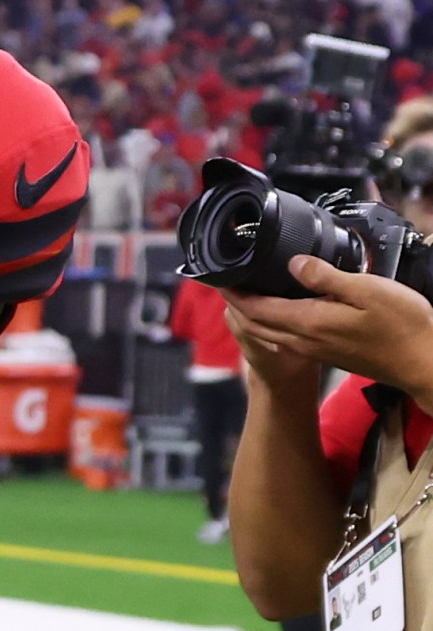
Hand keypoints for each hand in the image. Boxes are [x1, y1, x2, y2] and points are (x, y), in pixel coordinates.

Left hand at [222, 257, 432, 406]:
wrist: (425, 365)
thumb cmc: (403, 327)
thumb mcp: (367, 290)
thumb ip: (326, 278)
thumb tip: (292, 265)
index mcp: (309, 323)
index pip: (256, 309)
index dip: (233, 294)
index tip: (218, 277)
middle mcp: (306, 340)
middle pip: (256, 323)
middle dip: (236, 304)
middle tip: (225, 284)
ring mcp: (317, 350)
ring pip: (270, 333)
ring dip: (253, 315)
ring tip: (247, 294)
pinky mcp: (330, 354)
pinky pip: (288, 338)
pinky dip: (273, 323)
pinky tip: (281, 311)